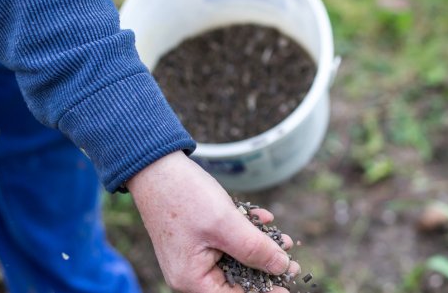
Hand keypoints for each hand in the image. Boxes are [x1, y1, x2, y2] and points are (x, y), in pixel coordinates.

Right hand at [127, 152, 299, 292]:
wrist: (155, 166)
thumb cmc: (184, 196)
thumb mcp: (226, 224)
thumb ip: (255, 249)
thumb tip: (281, 267)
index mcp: (192, 279)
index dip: (263, 292)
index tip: (288, 285)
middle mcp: (190, 273)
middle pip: (235, 279)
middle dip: (265, 268)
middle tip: (292, 262)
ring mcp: (192, 255)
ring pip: (233, 258)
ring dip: (258, 247)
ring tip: (283, 239)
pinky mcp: (195, 238)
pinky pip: (224, 242)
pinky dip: (243, 232)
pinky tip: (262, 218)